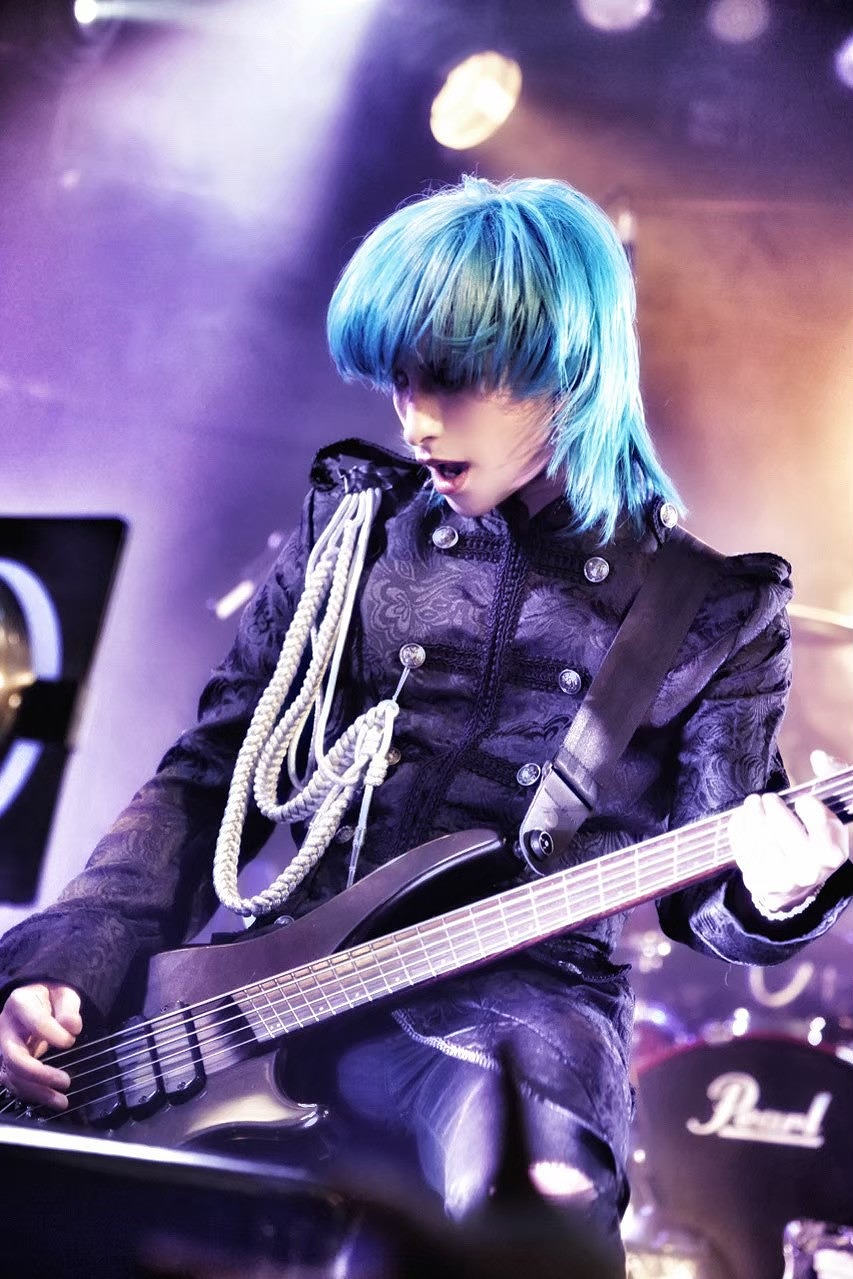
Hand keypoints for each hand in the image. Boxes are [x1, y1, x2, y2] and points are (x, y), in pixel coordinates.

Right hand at [0, 982, 81, 1109]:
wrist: (35, 999)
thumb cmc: (51, 997)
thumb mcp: (63, 994)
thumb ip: (68, 1009)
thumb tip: (72, 1026)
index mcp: (20, 1004)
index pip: (35, 1022)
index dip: (54, 1034)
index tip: (70, 1041)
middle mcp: (5, 1027)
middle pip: (15, 1057)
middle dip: (39, 1074)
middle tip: (65, 1081)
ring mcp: (3, 1047)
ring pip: (12, 1075)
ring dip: (37, 1092)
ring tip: (62, 1101)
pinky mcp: (6, 1062)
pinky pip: (13, 1082)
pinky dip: (31, 1094)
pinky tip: (50, 1099)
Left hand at [729, 787, 849, 917]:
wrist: (801, 879)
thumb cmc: (815, 838)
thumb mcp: (829, 814)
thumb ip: (828, 781)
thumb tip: (818, 756)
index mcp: (831, 853)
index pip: (820, 826)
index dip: (810, 809)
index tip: (801, 800)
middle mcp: (808, 871)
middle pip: (784, 831)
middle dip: (773, 808)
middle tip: (767, 797)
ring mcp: (781, 880)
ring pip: (759, 840)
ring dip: (752, 815)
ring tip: (753, 803)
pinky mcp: (757, 882)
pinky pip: (741, 849)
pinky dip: (738, 828)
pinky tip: (741, 816)